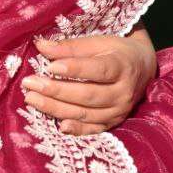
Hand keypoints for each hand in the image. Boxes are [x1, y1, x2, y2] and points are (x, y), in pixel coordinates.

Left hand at [21, 28, 156, 135]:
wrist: (143, 68)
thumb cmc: (116, 51)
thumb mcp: (99, 42)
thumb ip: (71, 47)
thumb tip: (41, 46)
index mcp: (122, 66)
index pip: (98, 70)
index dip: (74, 69)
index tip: (50, 66)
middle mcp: (123, 92)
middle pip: (88, 95)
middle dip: (56, 91)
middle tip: (30, 84)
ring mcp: (120, 110)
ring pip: (87, 113)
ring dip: (57, 109)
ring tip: (32, 99)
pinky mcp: (114, 122)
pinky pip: (94, 129)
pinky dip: (76, 129)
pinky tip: (58, 125)